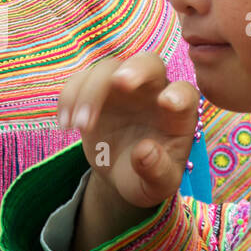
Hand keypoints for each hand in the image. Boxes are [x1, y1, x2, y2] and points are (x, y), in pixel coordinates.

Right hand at [58, 53, 199, 250]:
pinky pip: (81, 79)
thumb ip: (157, 171)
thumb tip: (144, 151)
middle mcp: (153, 91)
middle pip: (149, 63)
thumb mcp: (158, 186)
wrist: (123, 172)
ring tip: (80, 126)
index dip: (178, 94)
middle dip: (135, 69)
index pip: (185, 94)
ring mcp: (123, 87)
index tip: (167, 102)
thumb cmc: (149, 176)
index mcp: (178, 114)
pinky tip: (65, 123)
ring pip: (108, 69)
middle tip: (120, 82)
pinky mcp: (96, 89)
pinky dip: (70, 96)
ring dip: (90, 93)